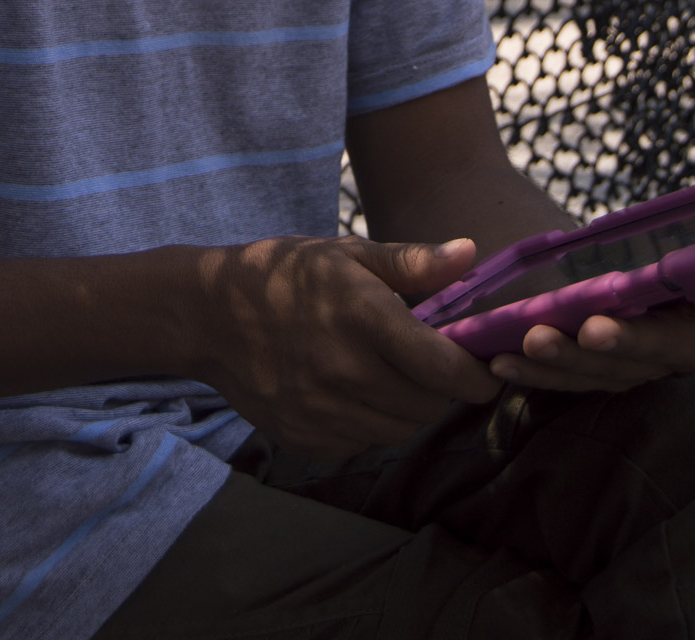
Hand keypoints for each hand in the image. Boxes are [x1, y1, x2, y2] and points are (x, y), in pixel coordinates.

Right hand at [192, 233, 498, 457]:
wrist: (208, 315)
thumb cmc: (283, 274)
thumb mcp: (345, 255)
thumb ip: (412, 263)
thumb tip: (470, 253)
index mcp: (363, 318)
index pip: (446, 370)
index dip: (477, 376)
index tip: (485, 368)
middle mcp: (346, 372)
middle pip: (430, 405)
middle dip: (441, 386)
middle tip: (426, 360)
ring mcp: (324, 412)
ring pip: (401, 429)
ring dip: (408, 406)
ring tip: (386, 371)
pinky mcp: (307, 439)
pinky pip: (364, 442)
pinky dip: (371, 421)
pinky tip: (350, 388)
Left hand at [489, 278, 694, 394]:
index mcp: (688, 341)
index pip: (655, 344)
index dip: (625, 339)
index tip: (591, 329)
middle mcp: (655, 363)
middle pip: (609, 368)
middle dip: (570, 356)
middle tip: (533, 338)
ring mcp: (625, 367)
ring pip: (582, 375)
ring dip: (543, 368)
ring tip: (502, 358)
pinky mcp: (600, 362)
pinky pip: (567, 371)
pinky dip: (535, 369)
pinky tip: (497, 361)